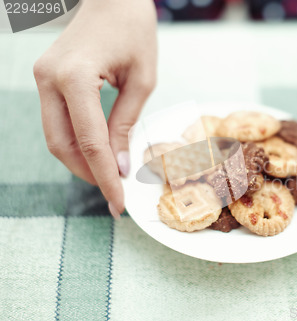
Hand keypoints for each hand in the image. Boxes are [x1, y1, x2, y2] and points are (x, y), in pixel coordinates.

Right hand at [33, 0, 156, 217]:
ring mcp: (43, 77)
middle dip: (89, 174)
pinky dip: (77, 142)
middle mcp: (49, 78)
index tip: (119, 202)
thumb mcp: (141, 81)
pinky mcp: (47, 78)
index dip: (105, 176)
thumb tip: (121, 165)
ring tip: (110, 176)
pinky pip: (58, 121)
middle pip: (62, 145)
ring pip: (56, 137)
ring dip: (81, 161)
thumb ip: (126, 124)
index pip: (90, 142)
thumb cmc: (134, 30)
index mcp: (75, 77)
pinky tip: (100, 153)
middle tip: (115, 194)